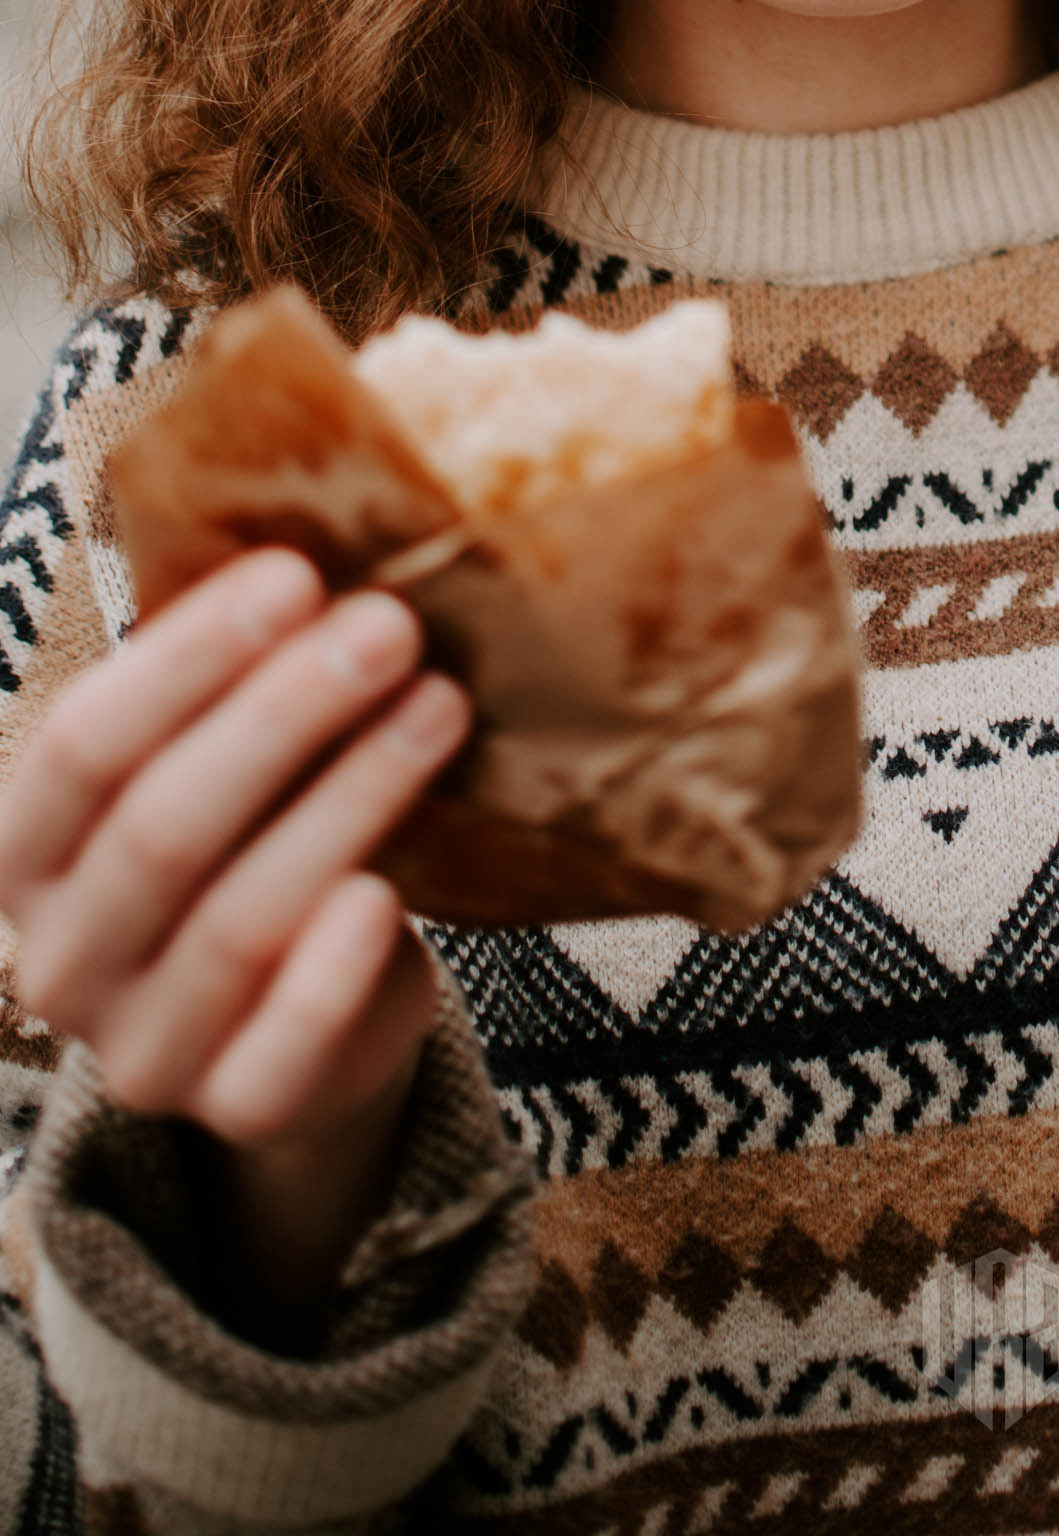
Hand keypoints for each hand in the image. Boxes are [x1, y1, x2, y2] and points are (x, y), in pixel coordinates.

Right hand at [0, 549, 470, 1318]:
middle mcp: (59, 957)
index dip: (186, 657)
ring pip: (237, 920)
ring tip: (438, 707)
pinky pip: (277, 1052)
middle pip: (163, 826)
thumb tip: (320, 527)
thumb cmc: (255, 842)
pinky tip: (388, 889)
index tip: (294, 574)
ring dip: (346, 798)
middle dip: (282, 714)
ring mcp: (139, 1048)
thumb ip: (231, 679)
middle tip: (388, 625)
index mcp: (26, 852)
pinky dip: (331, 971)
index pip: (80, 746)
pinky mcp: (232, 1110)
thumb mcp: (217, 758)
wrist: (306, 1018)